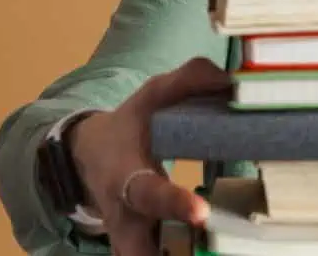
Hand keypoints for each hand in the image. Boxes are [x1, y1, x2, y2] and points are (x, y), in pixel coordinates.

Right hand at [67, 58, 232, 255]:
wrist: (89, 155)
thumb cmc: (130, 126)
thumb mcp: (150, 96)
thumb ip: (186, 82)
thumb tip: (228, 80)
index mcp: (125, 177)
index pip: (148, 193)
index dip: (173, 203)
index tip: (200, 212)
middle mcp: (125, 218)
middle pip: (138, 252)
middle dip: (170, 254)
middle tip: (214, 251)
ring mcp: (130, 243)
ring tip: (222, 252)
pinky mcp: (138, 253)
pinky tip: (217, 252)